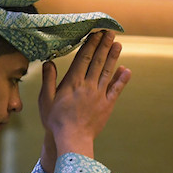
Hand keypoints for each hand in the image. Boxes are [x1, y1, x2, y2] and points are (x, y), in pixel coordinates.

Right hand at [38, 30, 130, 164]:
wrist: (72, 140)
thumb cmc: (56, 121)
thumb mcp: (46, 99)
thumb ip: (48, 79)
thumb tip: (49, 62)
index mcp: (72, 82)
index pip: (83, 58)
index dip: (90, 44)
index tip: (96, 33)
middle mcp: (88, 85)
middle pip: (97, 61)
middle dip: (104, 45)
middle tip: (110, 32)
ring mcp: (99, 95)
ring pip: (108, 71)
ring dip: (113, 57)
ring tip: (118, 44)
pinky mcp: (107, 105)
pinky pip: (116, 89)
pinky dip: (121, 79)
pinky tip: (126, 69)